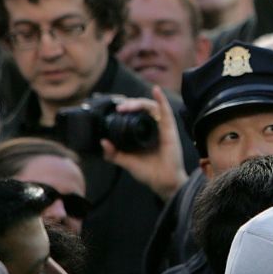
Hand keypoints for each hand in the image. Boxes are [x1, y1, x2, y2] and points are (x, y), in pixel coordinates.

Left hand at [101, 87, 187, 201]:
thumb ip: (113, 153)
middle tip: (119, 108)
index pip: (136, 114)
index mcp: (144, 133)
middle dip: (130, 104)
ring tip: (127, 105)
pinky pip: (166, 111)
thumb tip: (102, 142)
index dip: (126, 108)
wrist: (163, 182)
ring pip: (151, 106)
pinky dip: (162, 100)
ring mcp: (163, 127)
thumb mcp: (126, 161)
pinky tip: (156, 90)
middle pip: (142, 108)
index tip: (115, 109)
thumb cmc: (149, 172)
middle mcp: (154, 127)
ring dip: (139, 102)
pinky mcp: (170, 129)